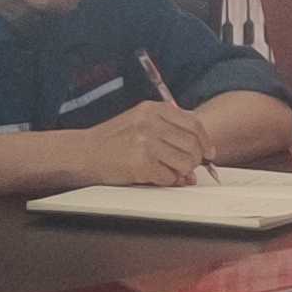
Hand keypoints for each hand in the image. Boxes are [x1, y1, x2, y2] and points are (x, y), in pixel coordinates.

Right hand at [90, 100, 218, 185]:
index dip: (205, 142)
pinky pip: (169, 177)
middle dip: (194, 161)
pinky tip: (156, 177)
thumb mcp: (140, 124)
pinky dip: (167, 181)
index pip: (193, 124)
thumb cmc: (112, 141)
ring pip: (185, 162)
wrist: (83, 152)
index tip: (208, 154)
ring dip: (181, 173)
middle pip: (192, 145)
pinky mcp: (141, 163)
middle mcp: (151, 122)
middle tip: (187, 169)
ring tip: (169, 172)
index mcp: (153, 109)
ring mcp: (146, 142)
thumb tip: (198, 155)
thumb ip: (168, 133)